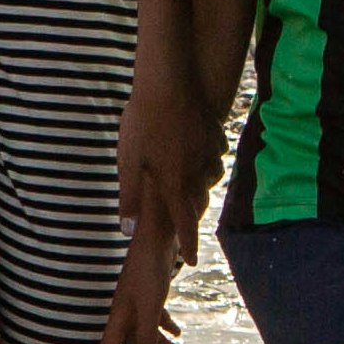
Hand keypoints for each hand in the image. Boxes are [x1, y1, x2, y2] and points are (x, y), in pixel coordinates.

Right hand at [104, 191, 188, 343]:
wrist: (157, 233)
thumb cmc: (150, 268)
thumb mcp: (150, 304)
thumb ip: (148, 332)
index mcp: (119, 313)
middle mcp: (125, 308)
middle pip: (132, 340)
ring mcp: (137, 298)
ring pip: (146, 328)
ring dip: (161, 343)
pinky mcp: (150, 288)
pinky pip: (154, 314)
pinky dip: (165, 325)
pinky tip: (177, 331)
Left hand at [118, 77, 212, 256]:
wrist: (168, 82)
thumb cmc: (142, 123)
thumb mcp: (128, 162)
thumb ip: (130, 198)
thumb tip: (128, 230)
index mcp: (174, 183)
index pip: (184, 224)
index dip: (188, 245)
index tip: (191, 261)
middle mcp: (196, 173)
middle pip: (199, 202)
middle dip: (193, 214)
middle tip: (187, 220)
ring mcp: (209, 152)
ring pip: (210, 178)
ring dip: (202, 185)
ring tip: (192, 184)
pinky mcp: (214, 133)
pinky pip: (215, 153)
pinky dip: (208, 158)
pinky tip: (199, 151)